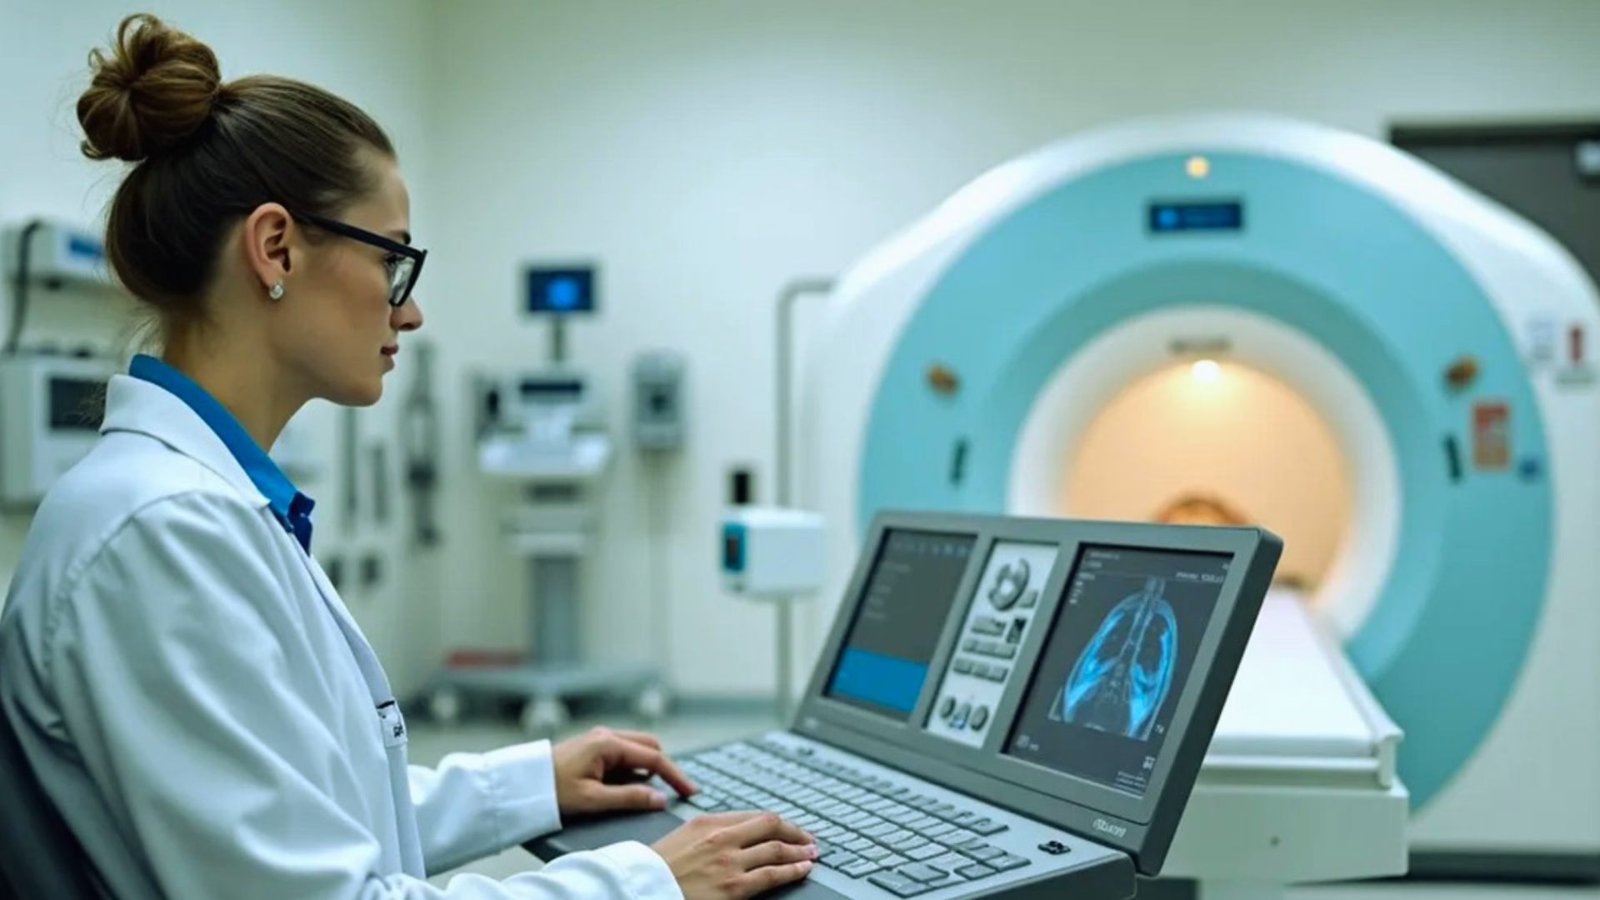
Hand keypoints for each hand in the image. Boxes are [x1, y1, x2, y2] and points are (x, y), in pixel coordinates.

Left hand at [552, 726, 697, 817]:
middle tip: (671, 792)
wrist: (520, 785)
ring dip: (646, 768)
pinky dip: (631, 768)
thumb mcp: (592, 800)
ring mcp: (599, 739)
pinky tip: (622, 786)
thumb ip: (629, 798)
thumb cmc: (551, 791)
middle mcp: (606, 735)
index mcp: (608, 744)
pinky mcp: (592, 747)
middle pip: (650, 746)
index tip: (690, 792)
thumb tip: (659, 799)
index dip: (675, 776)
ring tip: (640, 793)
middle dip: (663, 768)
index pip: (654, 758)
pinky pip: (622, 753)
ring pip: (637, 748)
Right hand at [652, 811, 816, 899]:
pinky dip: (793, 870)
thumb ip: (706, 834)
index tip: (787, 827)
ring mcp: (730, 862)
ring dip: (799, 850)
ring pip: (777, 849)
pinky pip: (773, 874)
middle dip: (794, 831)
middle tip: (808, 838)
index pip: (753, 816)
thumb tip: (728, 834)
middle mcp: (722, 837)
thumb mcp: (680, 839)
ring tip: (812, 853)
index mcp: (707, 822)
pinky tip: (803, 869)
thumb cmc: (655, 870)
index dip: (776, 822)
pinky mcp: (734, 887)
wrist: (641, 889)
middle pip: (771, 825)